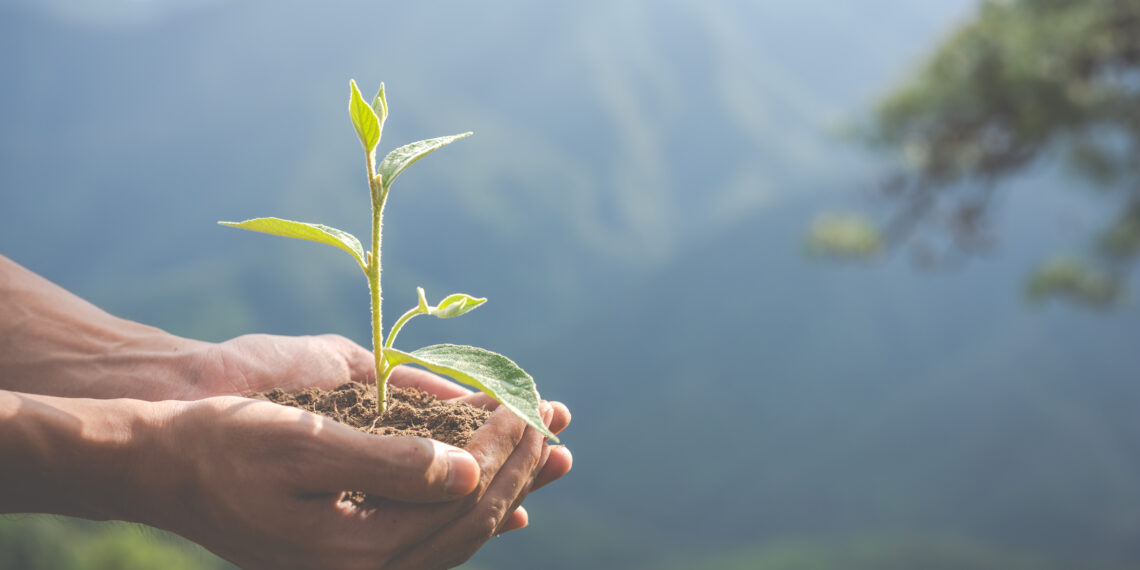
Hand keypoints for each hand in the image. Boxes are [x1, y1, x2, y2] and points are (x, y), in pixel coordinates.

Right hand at [142, 395, 557, 569]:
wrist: (164, 467)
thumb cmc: (226, 445)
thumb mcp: (305, 445)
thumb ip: (390, 463)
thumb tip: (470, 471)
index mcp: (356, 553)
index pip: (460, 505)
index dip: (504, 455)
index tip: (528, 407)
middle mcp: (365, 569)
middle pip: (469, 525)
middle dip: (520, 471)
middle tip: (556, 424)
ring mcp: (359, 564)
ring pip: (457, 534)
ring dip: (508, 489)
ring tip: (552, 453)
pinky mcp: (351, 549)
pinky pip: (430, 537)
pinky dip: (470, 512)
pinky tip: (503, 501)